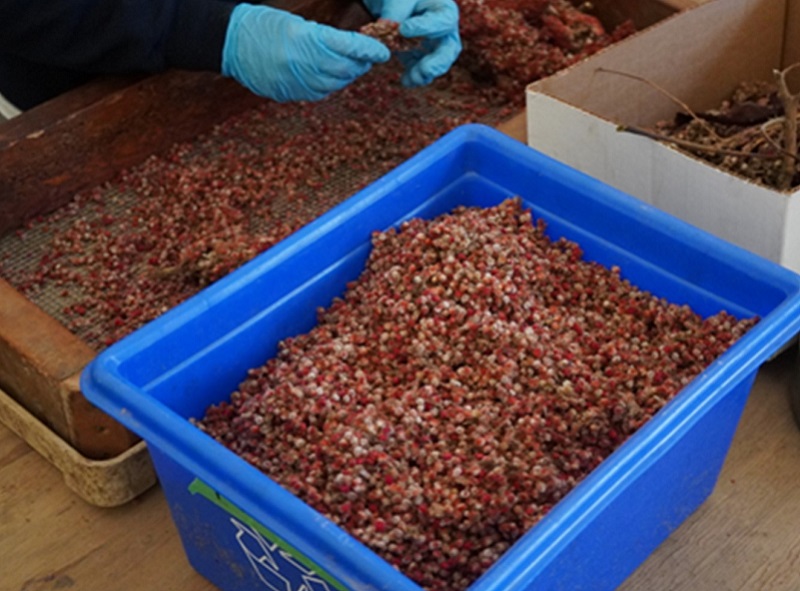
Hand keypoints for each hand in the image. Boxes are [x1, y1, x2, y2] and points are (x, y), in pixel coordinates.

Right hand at [222, 3, 390, 101]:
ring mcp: (294, 82)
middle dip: (360, 65)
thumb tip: (352, 49)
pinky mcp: (288, 93)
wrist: (230, 42)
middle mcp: (301, 64)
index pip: (349, 47)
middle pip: (345, 70)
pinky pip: (318, 94)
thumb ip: (326, 38)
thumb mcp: (297, 23)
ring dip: (346, 77)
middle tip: (367, 58)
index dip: (369, 49)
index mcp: (305, 40)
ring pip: (334, 85)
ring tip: (350, 68)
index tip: (382, 51)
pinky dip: (330, 86)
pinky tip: (330, 78)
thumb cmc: (265, 25)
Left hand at [363, 0, 461, 86]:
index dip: (426, 27)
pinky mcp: (422, 60)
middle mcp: (444, 32)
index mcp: (444, 9)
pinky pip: (422, 73)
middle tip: (425, 69)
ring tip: (413, 78)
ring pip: (438, 65)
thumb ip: (396, 11)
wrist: (393, 8)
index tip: (404, 30)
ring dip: (426, 74)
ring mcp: (435, 48)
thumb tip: (393, 29)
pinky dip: (414, 78)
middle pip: (449, 50)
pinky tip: (405, 80)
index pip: (443, 20)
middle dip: (438, 62)